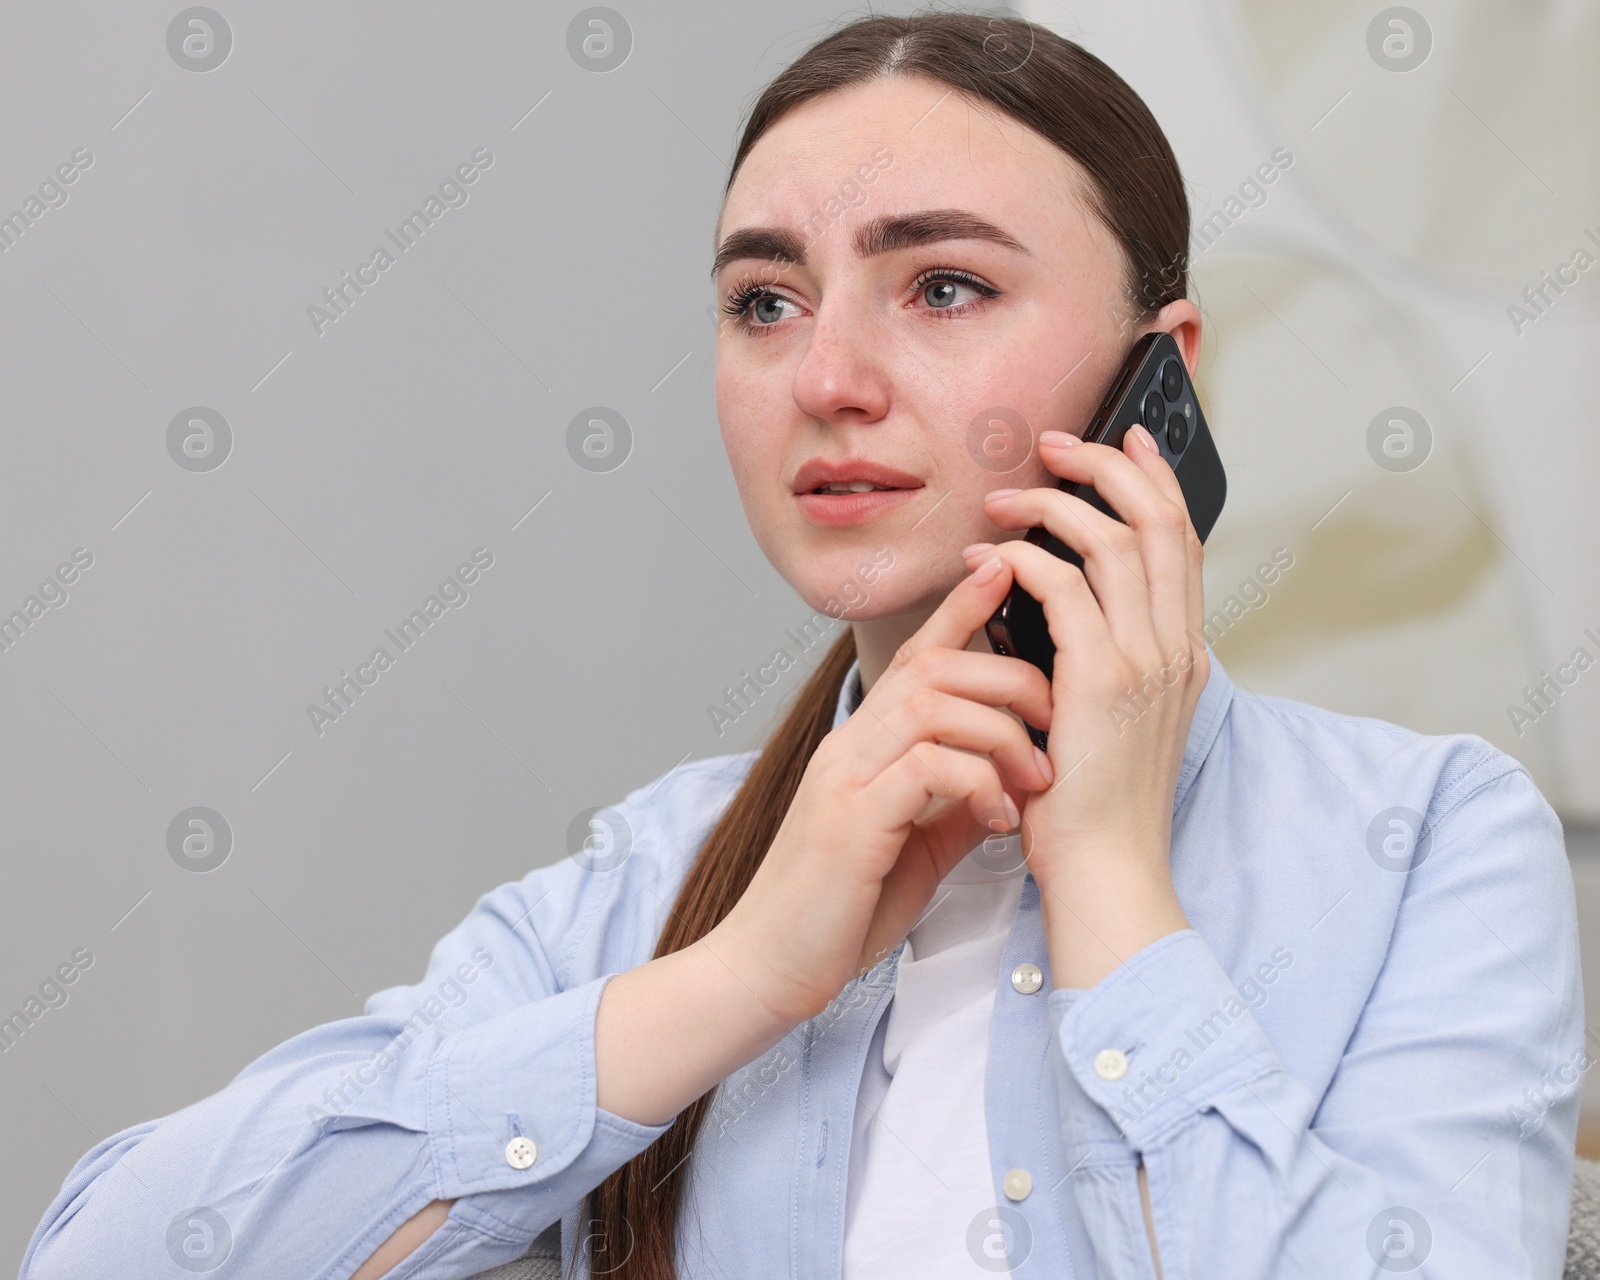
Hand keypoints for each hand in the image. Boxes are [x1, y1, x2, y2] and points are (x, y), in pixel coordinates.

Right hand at [712, 560, 1054, 1027]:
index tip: (1005, 565)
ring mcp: (846, 775)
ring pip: (934, 702)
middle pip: (934, 664)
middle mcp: (851, 744)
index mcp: (866, 744)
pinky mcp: (852, 816)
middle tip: (1056, 720)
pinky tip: (999, 822)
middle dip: (1010, 677)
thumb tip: (1010, 775)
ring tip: (1036, 779)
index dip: (961, 607)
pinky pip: (928, 765)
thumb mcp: (917, 842)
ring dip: (1002, 732)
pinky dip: (979, 782)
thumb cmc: (841, 909)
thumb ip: (956, 798)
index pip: (915, 654)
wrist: (772, 967)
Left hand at [973, 422, 1205, 987]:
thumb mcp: (1109, 720)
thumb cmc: (1091, 806)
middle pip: (1158, 520)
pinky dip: (1020, 558)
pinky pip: (1060, 585)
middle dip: (1108, 465)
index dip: (1156, 480)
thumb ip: (1100, 658)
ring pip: (1111, 540)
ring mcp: (1145, 661)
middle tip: (1055, 444)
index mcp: (1181, 654)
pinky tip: (986, 557)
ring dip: (1052, 505)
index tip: (1126, 439)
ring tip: (1003, 499)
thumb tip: (1057, 602)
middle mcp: (1175, 648)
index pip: (1180, 542)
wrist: (1105, 873)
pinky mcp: (1101, 680)